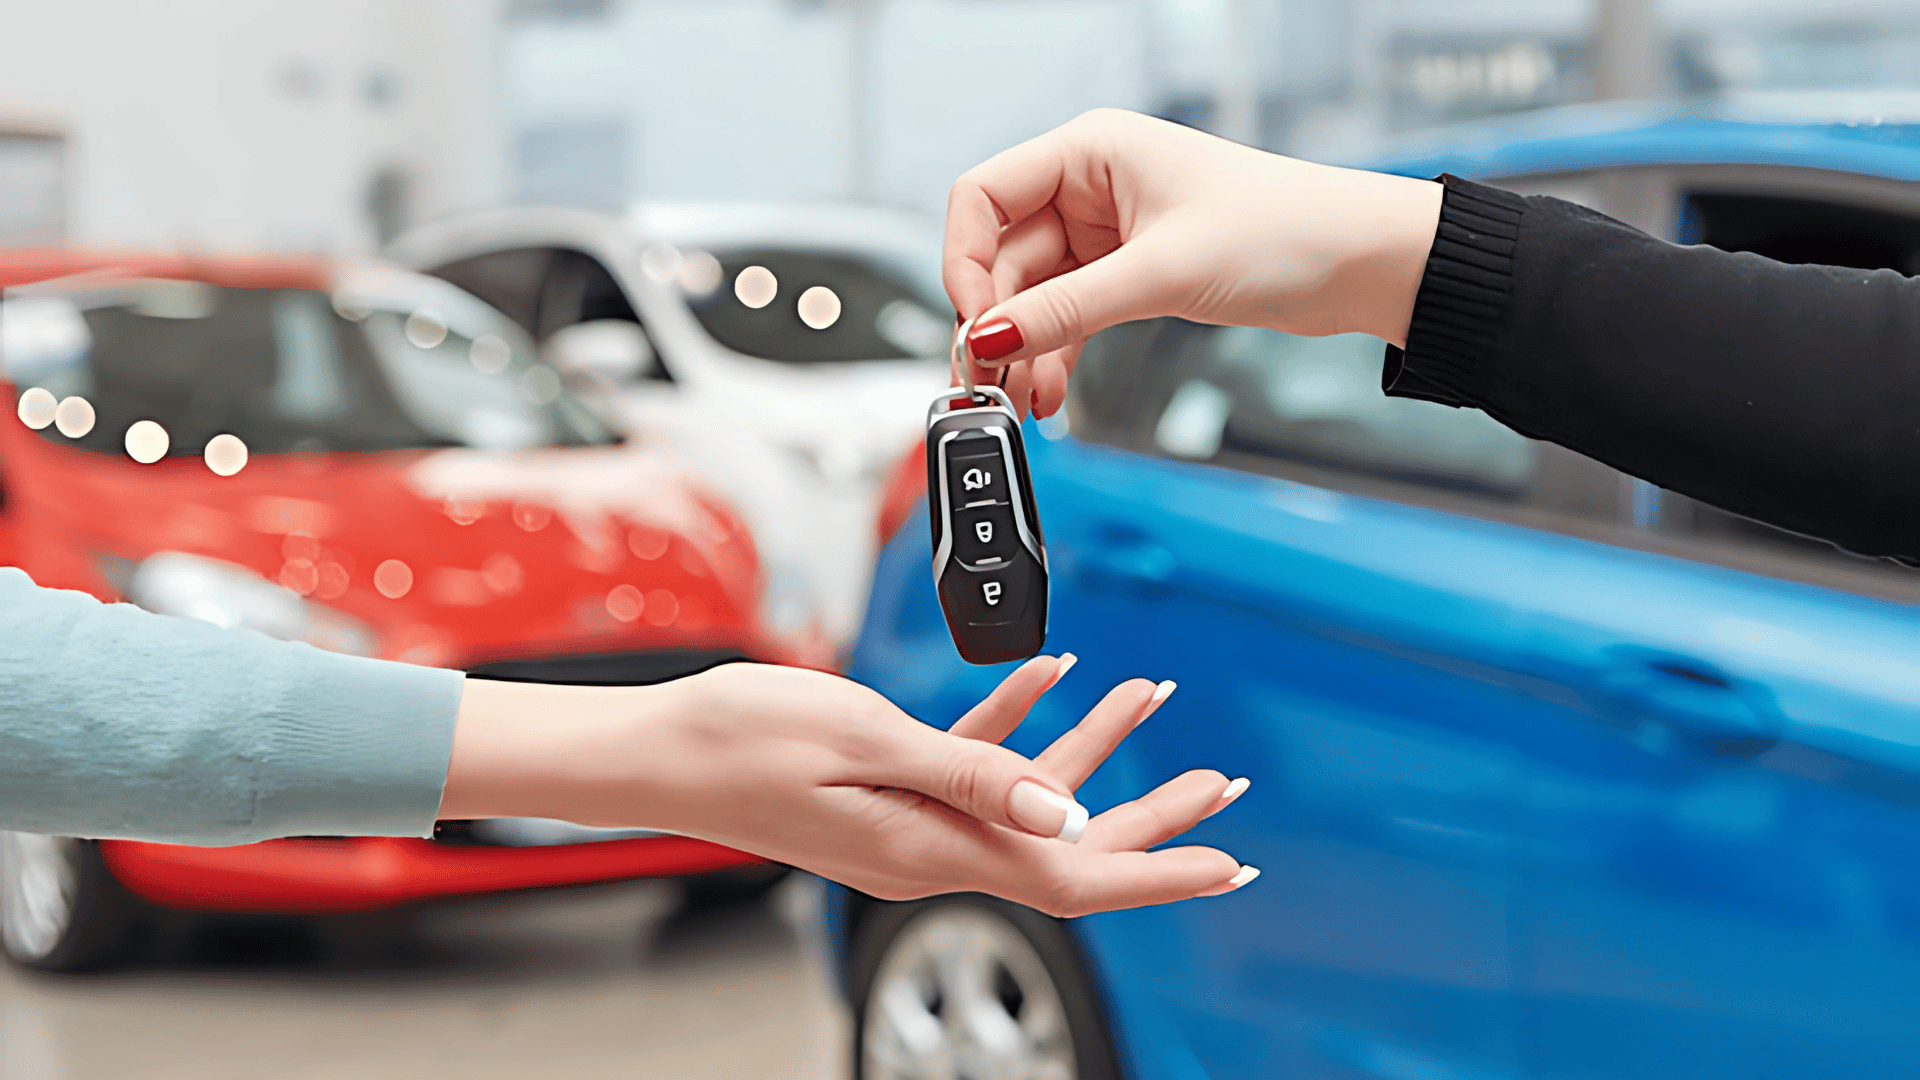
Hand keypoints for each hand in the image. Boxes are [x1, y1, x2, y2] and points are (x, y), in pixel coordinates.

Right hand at [440, 658, 1254, 916]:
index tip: (1225, 859)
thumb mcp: (868, 740)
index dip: (1157, 867)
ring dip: (1091, 751)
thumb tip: (1067, 813)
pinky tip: (1046, 680)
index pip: (1073, 872)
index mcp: (933, 847)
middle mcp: (930, 848)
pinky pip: (971, 766)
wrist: (659, 748)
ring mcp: (908, 823)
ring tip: (1150, 702)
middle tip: (1219, 787)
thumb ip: (974, 776)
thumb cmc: (744, 737)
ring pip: (1026, 797)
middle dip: (1150, 814)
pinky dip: (1014, 726)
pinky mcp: (886, 793)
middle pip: (1067, 840)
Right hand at [945, 108, 1443, 417]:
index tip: (974, 323)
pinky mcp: (1134, 272)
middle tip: (989, 379)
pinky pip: (1071, 314)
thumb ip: (1066, 309)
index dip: (964, 262)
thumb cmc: (1285, 230)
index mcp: (1091, 150)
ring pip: (1035, 294)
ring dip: (1025, 348)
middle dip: (996, 322)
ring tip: (1022, 400)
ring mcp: (1111, 232)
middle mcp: (1092, 185)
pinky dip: (1057, 352)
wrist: (1361, 263)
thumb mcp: (1161, 272)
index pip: (983, 197)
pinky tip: (1053, 392)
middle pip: (1003, 255)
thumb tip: (990, 336)